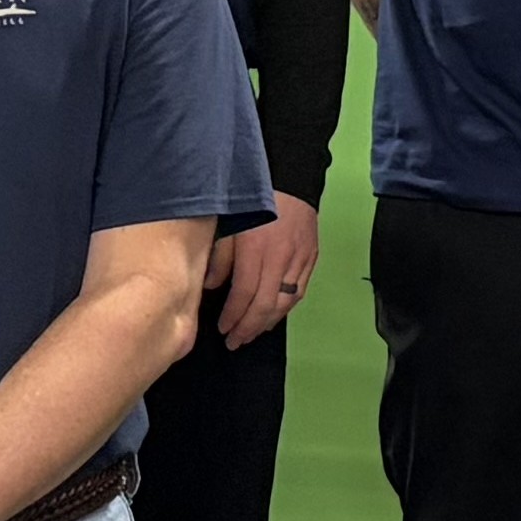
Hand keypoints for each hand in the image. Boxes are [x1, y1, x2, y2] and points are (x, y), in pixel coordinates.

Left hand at [209, 194, 318, 351]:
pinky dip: (284, 308)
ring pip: (285, 302)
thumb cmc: (255, 199)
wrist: (291, 178)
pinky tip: (273, 316)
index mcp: (256, 249)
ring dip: (267, 322)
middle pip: (266, 305)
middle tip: (235, 342)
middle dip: (249, 327)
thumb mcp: (228, 224)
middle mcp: (280, 258)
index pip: (245, 293)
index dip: (233, 315)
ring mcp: (299, 260)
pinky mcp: (311, 258)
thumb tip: (210, 286)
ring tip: (252, 333)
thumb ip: (220, 257)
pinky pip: (299, 291)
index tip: (222, 328)